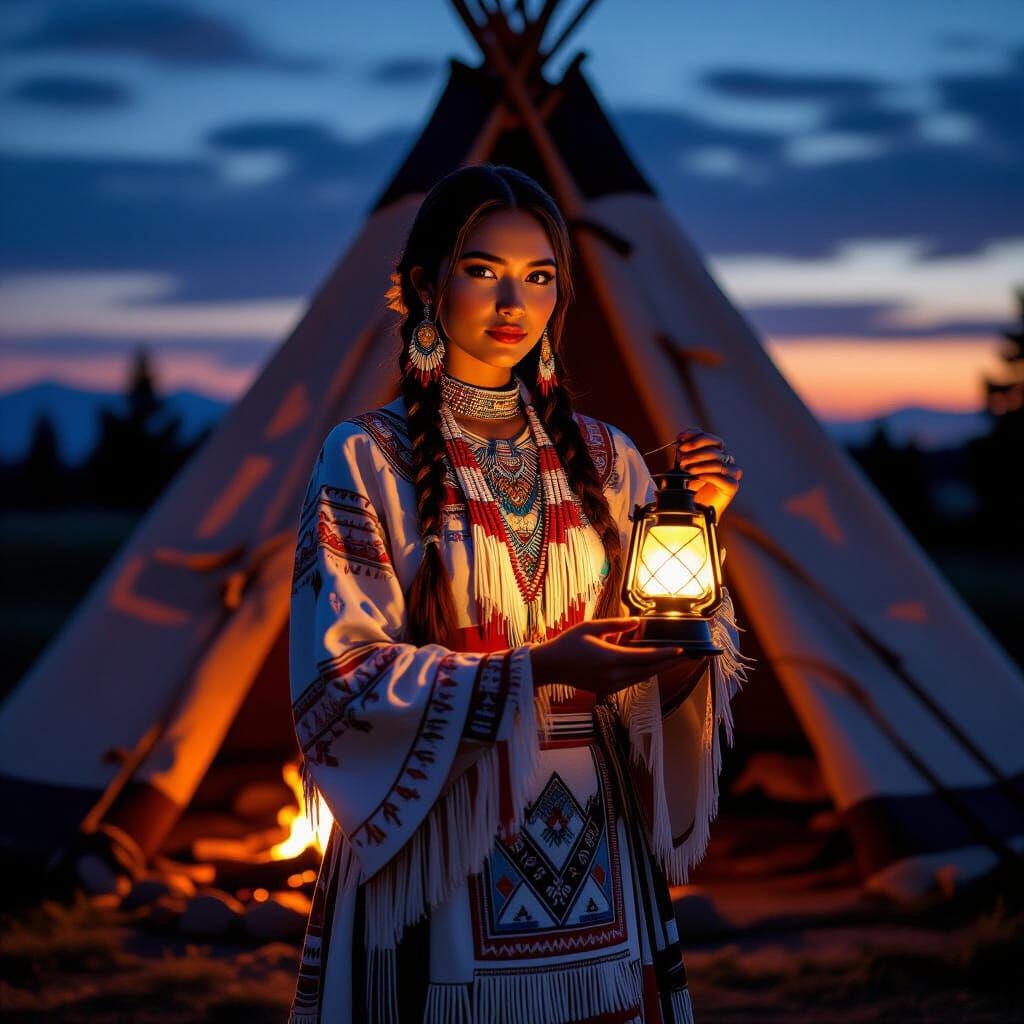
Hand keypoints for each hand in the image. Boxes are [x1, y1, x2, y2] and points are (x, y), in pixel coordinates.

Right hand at [528, 617, 697, 697]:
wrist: (550, 667)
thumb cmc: (568, 643)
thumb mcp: (591, 627)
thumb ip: (616, 625)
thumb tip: (638, 623)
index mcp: (609, 659)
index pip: (645, 657)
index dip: (666, 654)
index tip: (682, 650)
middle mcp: (612, 675)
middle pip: (649, 671)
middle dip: (669, 663)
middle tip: (688, 657)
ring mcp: (609, 686)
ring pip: (642, 678)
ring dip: (659, 669)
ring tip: (674, 660)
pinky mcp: (606, 690)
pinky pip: (632, 681)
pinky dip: (644, 673)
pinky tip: (652, 665)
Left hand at [676, 428, 741, 521]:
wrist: (693, 511)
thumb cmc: (688, 490)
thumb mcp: (681, 469)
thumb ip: (683, 454)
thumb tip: (680, 441)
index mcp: (714, 452)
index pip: (708, 437)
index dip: (695, 435)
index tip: (680, 439)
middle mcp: (724, 460)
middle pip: (716, 444)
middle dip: (696, 448)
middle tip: (681, 456)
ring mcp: (729, 473)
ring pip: (719, 460)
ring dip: (700, 463)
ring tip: (686, 469)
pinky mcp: (731, 486)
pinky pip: (723, 477)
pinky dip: (708, 475)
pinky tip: (697, 476)